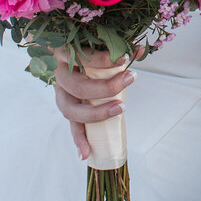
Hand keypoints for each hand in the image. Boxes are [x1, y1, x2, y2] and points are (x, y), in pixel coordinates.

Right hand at [51, 46, 141, 160]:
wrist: (66, 57)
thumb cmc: (85, 52)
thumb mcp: (97, 47)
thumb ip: (116, 47)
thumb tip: (141, 49)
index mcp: (65, 54)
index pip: (82, 57)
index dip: (102, 59)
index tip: (124, 59)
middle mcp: (59, 75)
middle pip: (78, 87)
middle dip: (106, 87)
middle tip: (130, 79)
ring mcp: (60, 94)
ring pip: (71, 110)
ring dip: (96, 114)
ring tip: (120, 109)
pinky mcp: (66, 107)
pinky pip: (71, 126)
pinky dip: (79, 140)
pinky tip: (86, 153)